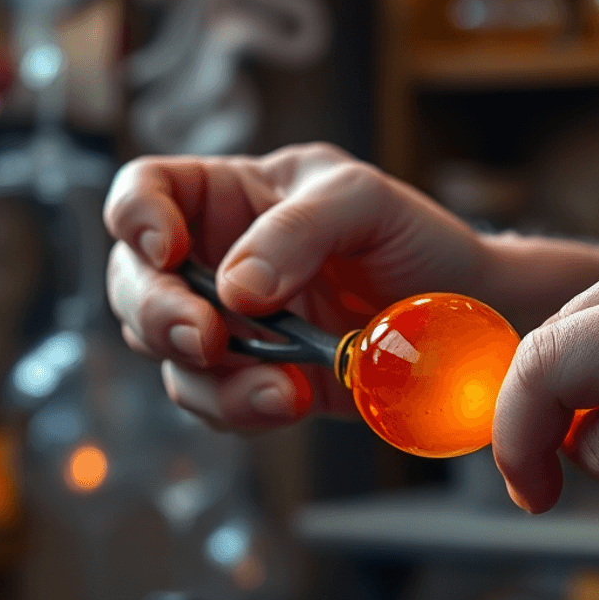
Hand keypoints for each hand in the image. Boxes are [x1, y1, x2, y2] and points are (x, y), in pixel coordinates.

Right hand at [105, 144, 489, 432]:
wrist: (463, 311)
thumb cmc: (412, 236)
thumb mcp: (363, 201)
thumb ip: (298, 230)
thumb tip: (234, 290)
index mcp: (229, 196)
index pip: (146, 192)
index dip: (135, 218)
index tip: (165, 250)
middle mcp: (216, 261)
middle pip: (135, 284)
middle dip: (159, 316)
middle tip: (207, 339)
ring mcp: (234, 326)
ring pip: (171, 357)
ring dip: (212, 380)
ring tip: (282, 390)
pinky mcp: (262, 378)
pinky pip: (219, 402)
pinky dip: (246, 408)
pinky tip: (296, 399)